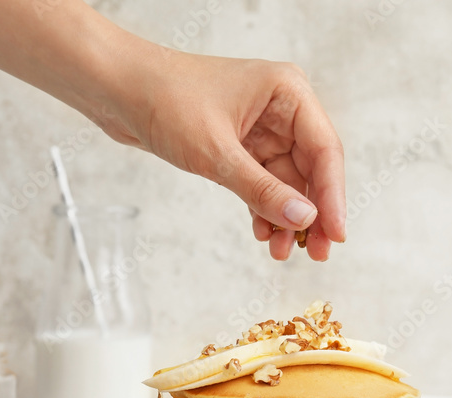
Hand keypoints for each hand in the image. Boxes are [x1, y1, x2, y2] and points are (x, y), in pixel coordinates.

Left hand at [98, 45, 345, 260]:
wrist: (116, 89)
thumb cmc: (163, 98)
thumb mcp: (216, 153)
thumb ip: (262, 190)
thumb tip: (304, 220)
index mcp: (287, 92)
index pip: (324, 151)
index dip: (333, 197)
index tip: (335, 235)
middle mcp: (281, 108)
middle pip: (311, 170)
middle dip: (311, 213)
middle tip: (316, 253)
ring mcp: (262, 128)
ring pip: (287, 182)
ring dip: (286, 218)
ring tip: (281, 252)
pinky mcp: (241, 146)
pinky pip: (264, 184)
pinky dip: (264, 209)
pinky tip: (264, 234)